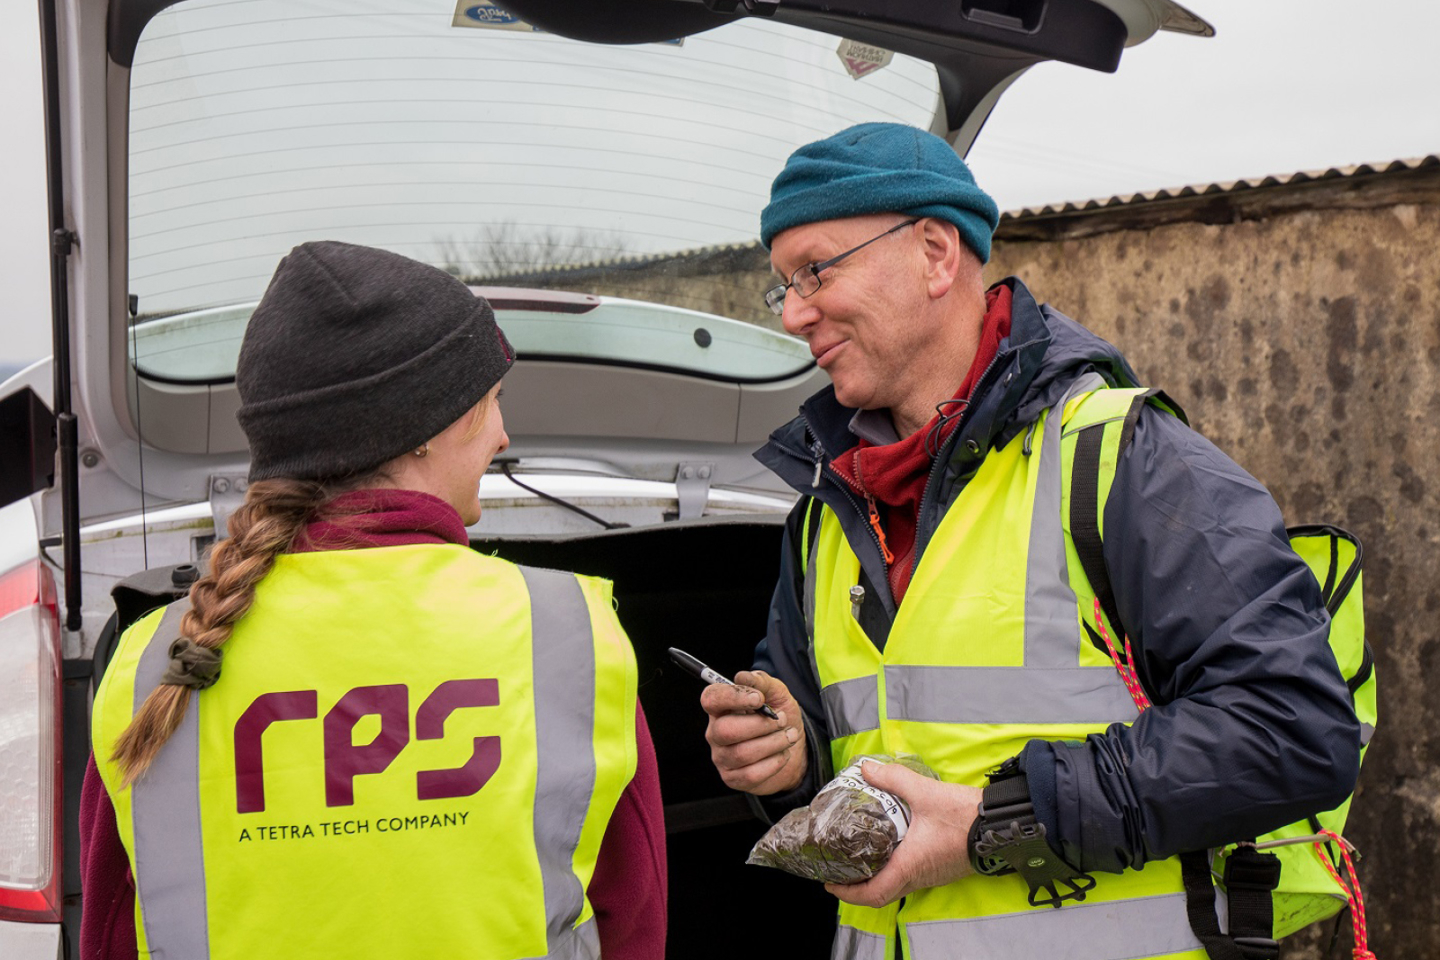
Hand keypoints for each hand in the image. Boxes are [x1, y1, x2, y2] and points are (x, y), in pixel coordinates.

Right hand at [702, 670, 806, 794]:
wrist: (795, 749)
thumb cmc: (781, 719)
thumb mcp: (778, 694)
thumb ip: (762, 682)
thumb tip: (743, 676)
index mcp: (721, 708)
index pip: (711, 699)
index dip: (733, 698)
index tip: (759, 699)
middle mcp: (715, 732)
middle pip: (726, 730)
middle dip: (760, 725)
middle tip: (782, 720)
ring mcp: (722, 757)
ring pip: (742, 753)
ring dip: (773, 743)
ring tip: (789, 736)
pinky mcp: (732, 778)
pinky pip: (751, 774)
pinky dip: (773, 763)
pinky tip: (782, 755)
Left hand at [825, 760, 981, 907]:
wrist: (1002, 824)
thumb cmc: (965, 815)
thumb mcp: (926, 793)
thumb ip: (894, 779)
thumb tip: (866, 769)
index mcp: (910, 866)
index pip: (873, 893)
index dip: (848, 892)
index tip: (830, 883)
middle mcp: (920, 877)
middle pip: (882, 894)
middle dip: (857, 887)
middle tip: (840, 872)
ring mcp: (933, 875)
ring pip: (898, 886)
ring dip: (876, 878)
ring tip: (859, 860)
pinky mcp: (942, 869)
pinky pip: (911, 877)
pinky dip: (894, 871)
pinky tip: (889, 850)